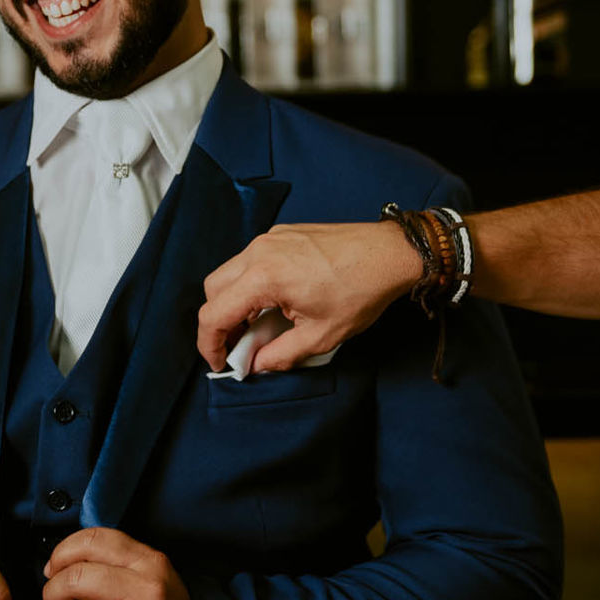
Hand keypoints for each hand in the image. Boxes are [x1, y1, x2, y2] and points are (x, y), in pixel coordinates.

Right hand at [196, 222, 415, 373]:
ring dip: (234, 301)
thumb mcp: (321, 336)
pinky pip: (250, 260)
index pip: (214, 314)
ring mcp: (270, 239)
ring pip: (229, 272)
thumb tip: (256, 365)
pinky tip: (273, 302)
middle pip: (213, 289)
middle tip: (237, 346)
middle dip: (218, 321)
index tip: (220, 362)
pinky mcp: (282, 234)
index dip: (209, 344)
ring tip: (257, 326)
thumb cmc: (361, 290)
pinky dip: (250, 284)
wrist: (390, 253)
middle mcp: (260, 252)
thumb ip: (280, 355)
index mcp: (264, 277)